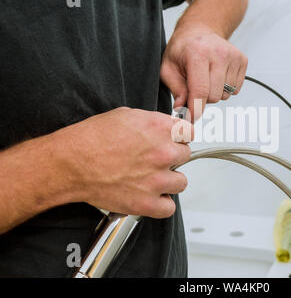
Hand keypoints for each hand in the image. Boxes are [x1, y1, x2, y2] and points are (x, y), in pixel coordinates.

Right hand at [54, 107, 192, 217]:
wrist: (70, 163)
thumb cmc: (91, 138)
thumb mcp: (125, 115)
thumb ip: (152, 122)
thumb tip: (164, 128)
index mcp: (159, 128)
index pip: (188, 132)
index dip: (180, 137)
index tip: (175, 141)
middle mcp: (162, 152)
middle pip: (185, 155)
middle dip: (173, 157)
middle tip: (155, 160)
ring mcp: (157, 179)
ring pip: (181, 182)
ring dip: (169, 181)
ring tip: (152, 179)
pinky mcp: (147, 203)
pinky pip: (169, 208)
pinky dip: (161, 205)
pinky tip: (150, 197)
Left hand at [161, 25, 247, 120]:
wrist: (200, 30)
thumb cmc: (183, 49)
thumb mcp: (168, 67)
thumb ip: (175, 88)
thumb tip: (181, 108)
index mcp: (198, 54)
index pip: (200, 91)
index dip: (196, 109)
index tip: (191, 118)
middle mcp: (219, 54)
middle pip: (214, 96)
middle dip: (203, 99)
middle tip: (195, 86)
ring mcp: (233, 56)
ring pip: (225, 95)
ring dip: (215, 93)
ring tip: (206, 78)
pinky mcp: (242, 61)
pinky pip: (235, 90)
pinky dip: (225, 88)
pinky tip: (217, 75)